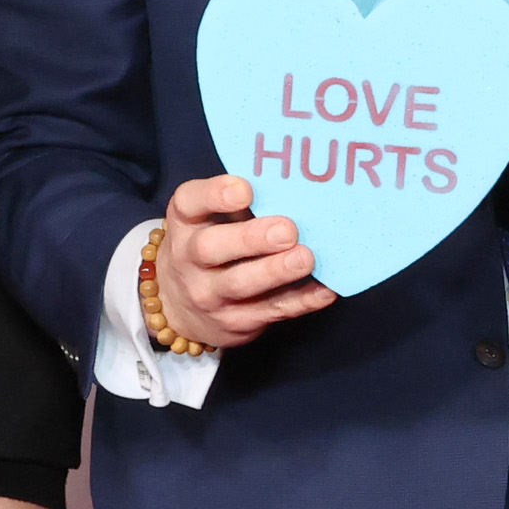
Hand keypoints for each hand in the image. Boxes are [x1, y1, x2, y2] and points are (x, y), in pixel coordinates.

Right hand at [152, 173, 330, 351]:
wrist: (182, 308)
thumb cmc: (210, 245)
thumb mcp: (209, 219)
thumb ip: (240, 204)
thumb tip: (294, 187)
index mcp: (185, 222)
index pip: (189, 203)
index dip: (215, 195)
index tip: (245, 190)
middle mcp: (189, 259)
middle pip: (210, 248)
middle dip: (251, 238)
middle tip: (287, 230)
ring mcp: (210, 295)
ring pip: (241, 284)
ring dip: (276, 271)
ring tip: (306, 258)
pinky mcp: (237, 321)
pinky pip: (272, 310)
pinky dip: (302, 300)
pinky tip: (326, 289)